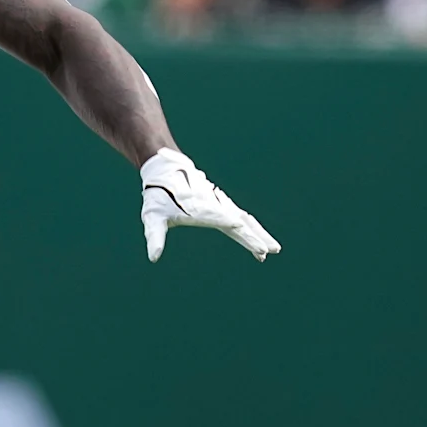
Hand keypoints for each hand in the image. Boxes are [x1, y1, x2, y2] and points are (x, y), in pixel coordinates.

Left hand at [140, 147, 279, 261]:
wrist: (166, 169)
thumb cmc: (158, 194)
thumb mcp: (153, 217)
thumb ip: (155, 236)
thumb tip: (153, 258)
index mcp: (204, 209)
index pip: (226, 223)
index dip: (242, 234)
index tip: (257, 245)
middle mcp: (216, 206)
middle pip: (242, 223)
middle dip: (257, 237)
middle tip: (273, 251)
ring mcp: (220, 204)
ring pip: (245, 219)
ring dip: (259, 233)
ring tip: (273, 248)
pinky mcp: (220, 204)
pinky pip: (240, 216)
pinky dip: (251, 226)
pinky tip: (258, 234)